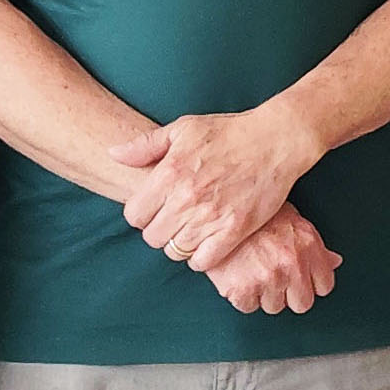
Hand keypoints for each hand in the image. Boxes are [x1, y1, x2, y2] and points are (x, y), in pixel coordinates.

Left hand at [111, 104, 324, 271]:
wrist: (275, 140)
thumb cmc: (229, 132)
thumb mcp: (183, 128)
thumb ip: (145, 145)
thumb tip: (113, 153)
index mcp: (169, 173)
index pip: (134, 214)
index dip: (141, 214)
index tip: (154, 209)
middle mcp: (186, 198)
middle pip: (152, 237)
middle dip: (159, 231)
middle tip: (173, 221)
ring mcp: (211, 216)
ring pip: (175, 251)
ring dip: (179, 244)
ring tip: (190, 231)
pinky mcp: (234, 230)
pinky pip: (203, 261)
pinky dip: (200, 258)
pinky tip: (206, 244)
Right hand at [202, 207, 339, 313]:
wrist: (215, 208)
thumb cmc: (252, 211)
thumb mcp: (291, 219)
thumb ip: (313, 245)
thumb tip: (334, 261)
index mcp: (307, 246)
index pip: (324, 285)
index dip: (311, 283)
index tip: (301, 279)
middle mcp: (291, 264)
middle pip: (302, 303)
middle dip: (289, 293)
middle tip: (274, 276)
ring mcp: (267, 279)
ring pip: (274, 306)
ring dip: (264, 293)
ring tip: (252, 270)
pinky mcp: (242, 289)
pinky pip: (248, 306)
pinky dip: (241, 295)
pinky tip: (237, 274)